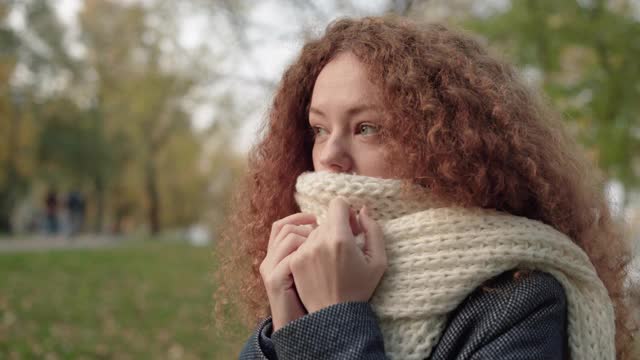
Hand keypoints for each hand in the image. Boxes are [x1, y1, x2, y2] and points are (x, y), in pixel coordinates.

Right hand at [259, 213, 316, 330]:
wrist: (301, 326)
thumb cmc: (309, 296)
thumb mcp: (309, 268)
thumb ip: (310, 248)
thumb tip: (320, 226)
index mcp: (278, 254)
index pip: (283, 224)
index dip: (300, 217)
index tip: (318, 219)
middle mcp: (271, 258)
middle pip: (285, 227)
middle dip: (307, 226)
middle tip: (325, 233)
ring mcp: (271, 268)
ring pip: (289, 237)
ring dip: (309, 238)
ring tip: (322, 248)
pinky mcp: (274, 279)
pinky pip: (290, 256)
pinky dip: (305, 254)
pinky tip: (318, 261)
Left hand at [290, 197, 386, 312]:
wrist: (334, 315)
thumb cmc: (360, 288)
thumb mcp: (378, 261)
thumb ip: (374, 230)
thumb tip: (362, 210)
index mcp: (341, 238)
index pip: (337, 203)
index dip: (347, 212)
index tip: (352, 228)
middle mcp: (319, 241)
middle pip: (326, 219)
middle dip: (337, 228)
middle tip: (345, 248)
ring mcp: (304, 251)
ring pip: (314, 232)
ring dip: (323, 239)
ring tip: (332, 261)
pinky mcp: (295, 260)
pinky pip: (304, 244)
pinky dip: (312, 251)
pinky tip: (321, 267)